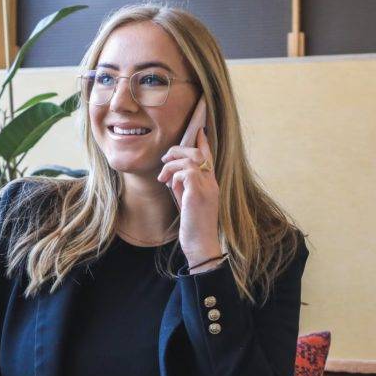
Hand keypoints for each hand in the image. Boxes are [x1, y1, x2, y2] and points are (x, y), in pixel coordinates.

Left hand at [156, 99, 220, 262]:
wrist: (201, 245)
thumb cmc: (193, 227)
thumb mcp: (188, 203)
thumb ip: (184, 188)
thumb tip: (173, 177)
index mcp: (211, 184)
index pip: (209, 157)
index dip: (203, 142)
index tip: (199, 129)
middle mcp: (212, 183)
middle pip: (198, 153)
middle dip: (178, 151)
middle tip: (164, 159)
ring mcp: (207, 188)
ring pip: (190, 160)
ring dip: (172, 165)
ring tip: (163, 177)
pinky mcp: (198, 194)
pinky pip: (186, 173)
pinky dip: (174, 176)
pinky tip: (168, 186)